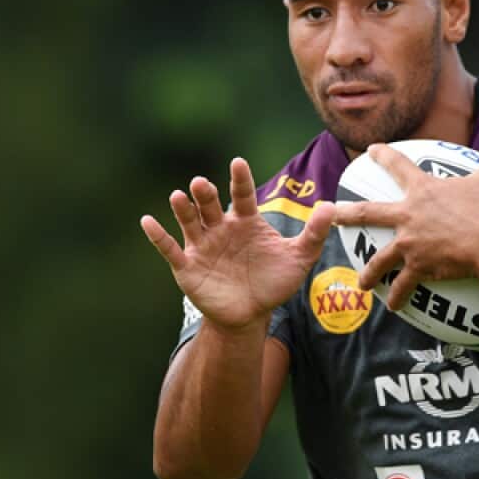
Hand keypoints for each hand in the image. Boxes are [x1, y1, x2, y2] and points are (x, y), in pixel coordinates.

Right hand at [140, 158, 333, 331]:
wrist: (251, 315)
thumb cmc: (273, 282)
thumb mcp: (298, 259)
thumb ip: (314, 234)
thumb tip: (332, 206)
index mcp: (246, 222)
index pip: (242, 195)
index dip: (239, 180)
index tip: (237, 163)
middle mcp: (221, 228)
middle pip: (211, 205)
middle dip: (206, 194)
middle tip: (201, 184)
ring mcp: (202, 245)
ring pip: (190, 221)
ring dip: (183, 209)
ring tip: (178, 196)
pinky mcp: (187, 266)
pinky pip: (169, 249)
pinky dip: (158, 236)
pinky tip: (147, 221)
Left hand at [333, 146, 478, 309]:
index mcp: (422, 191)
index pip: (398, 166)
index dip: (382, 155)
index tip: (370, 150)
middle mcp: (408, 215)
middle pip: (368, 213)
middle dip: (345, 213)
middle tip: (330, 213)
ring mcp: (410, 242)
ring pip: (379, 259)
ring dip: (368, 272)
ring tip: (362, 283)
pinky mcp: (418, 266)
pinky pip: (403, 285)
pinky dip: (398, 297)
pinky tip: (393, 306)